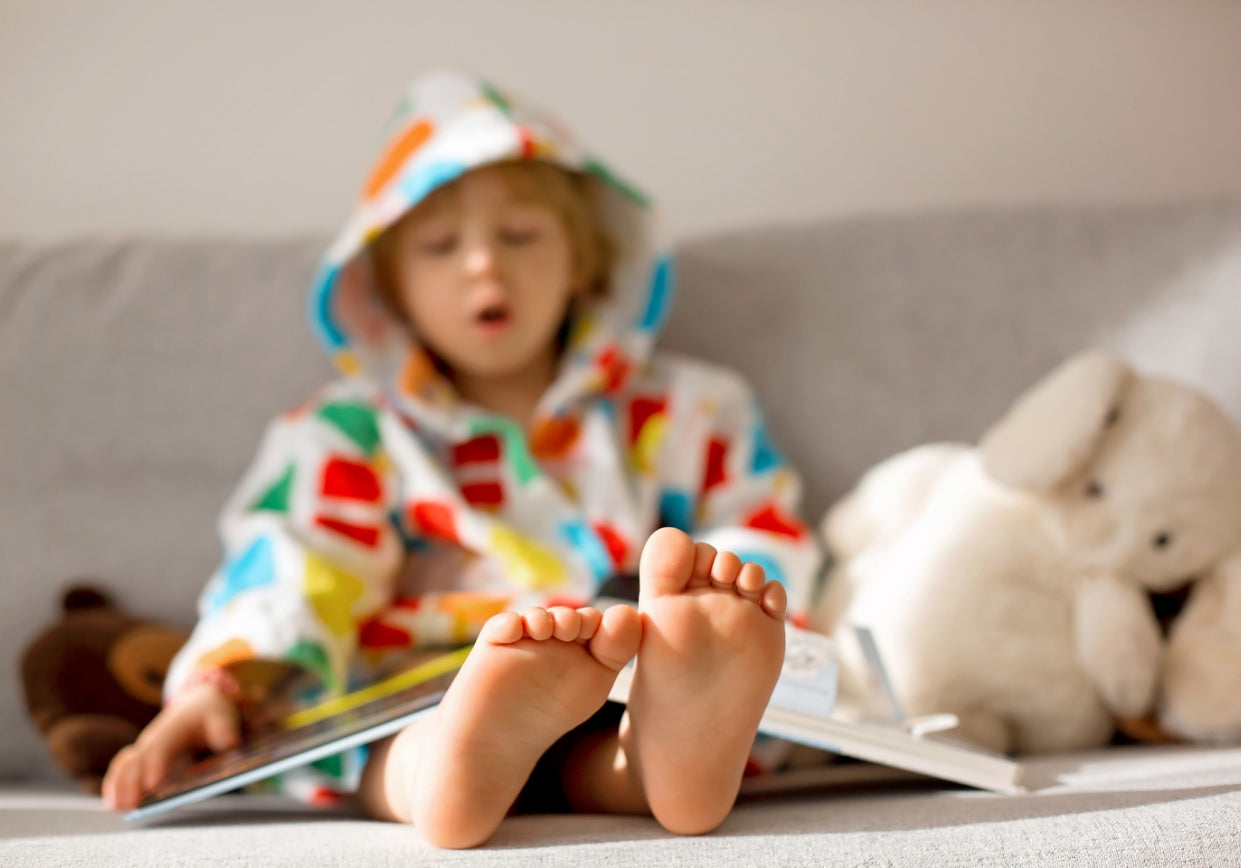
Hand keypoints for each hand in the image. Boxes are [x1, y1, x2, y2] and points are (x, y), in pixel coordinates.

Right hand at [101, 682, 240, 810]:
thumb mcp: (223, 714)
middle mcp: (154, 738)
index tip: (153, 784)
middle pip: (138, 759)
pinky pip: (122, 769)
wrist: (198, 701)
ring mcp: (145, 748)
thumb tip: (229, 743)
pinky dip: (114, 784)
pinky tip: (113, 803)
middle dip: (131, 782)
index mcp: (175, 728)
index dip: (157, 764)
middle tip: (130, 805)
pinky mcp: (142, 757)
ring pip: (124, 764)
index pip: (163, 746)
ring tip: (117, 807)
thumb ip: (225, 728)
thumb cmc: (211, 712)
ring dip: (117, 785)